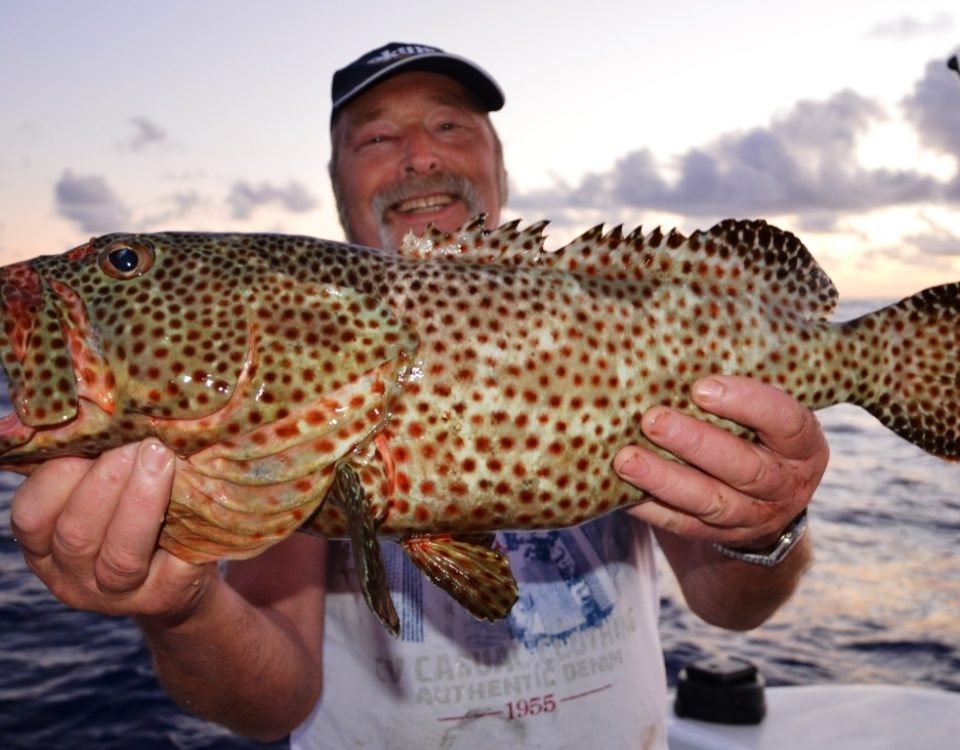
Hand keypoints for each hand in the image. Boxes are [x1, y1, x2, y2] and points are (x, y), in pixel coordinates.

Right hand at [9, 440, 217, 620]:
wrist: (182, 576)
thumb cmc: (134, 515)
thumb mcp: (102, 494)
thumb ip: (88, 462)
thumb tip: (95, 405)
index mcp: (44, 548)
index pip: (31, 517)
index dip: (57, 477)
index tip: (90, 440)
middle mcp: (72, 578)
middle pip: (77, 534)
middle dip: (106, 482)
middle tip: (138, 443)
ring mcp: (118, 595)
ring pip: (121, 555)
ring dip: (141, 501)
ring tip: (162, 458)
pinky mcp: (165, 598)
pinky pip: (174, 565)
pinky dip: (185, 527)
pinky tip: (198, 494)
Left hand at [615, 376, 828, 547]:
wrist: (766, 506)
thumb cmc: (756, 433)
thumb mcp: (768, 414)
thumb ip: (741, 386)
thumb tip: (679, 332)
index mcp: (803, 445)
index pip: (786, 421)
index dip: (747, 403)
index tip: (701, 387)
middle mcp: (784, 484)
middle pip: (743, 467)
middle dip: (694, 443)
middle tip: (652, 419)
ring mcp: (752, 516)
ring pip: (709, 501)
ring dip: (665, 479)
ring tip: (625, 459)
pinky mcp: (717, 536)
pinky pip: (681, 525)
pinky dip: (649, 508)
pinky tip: (618, 491)